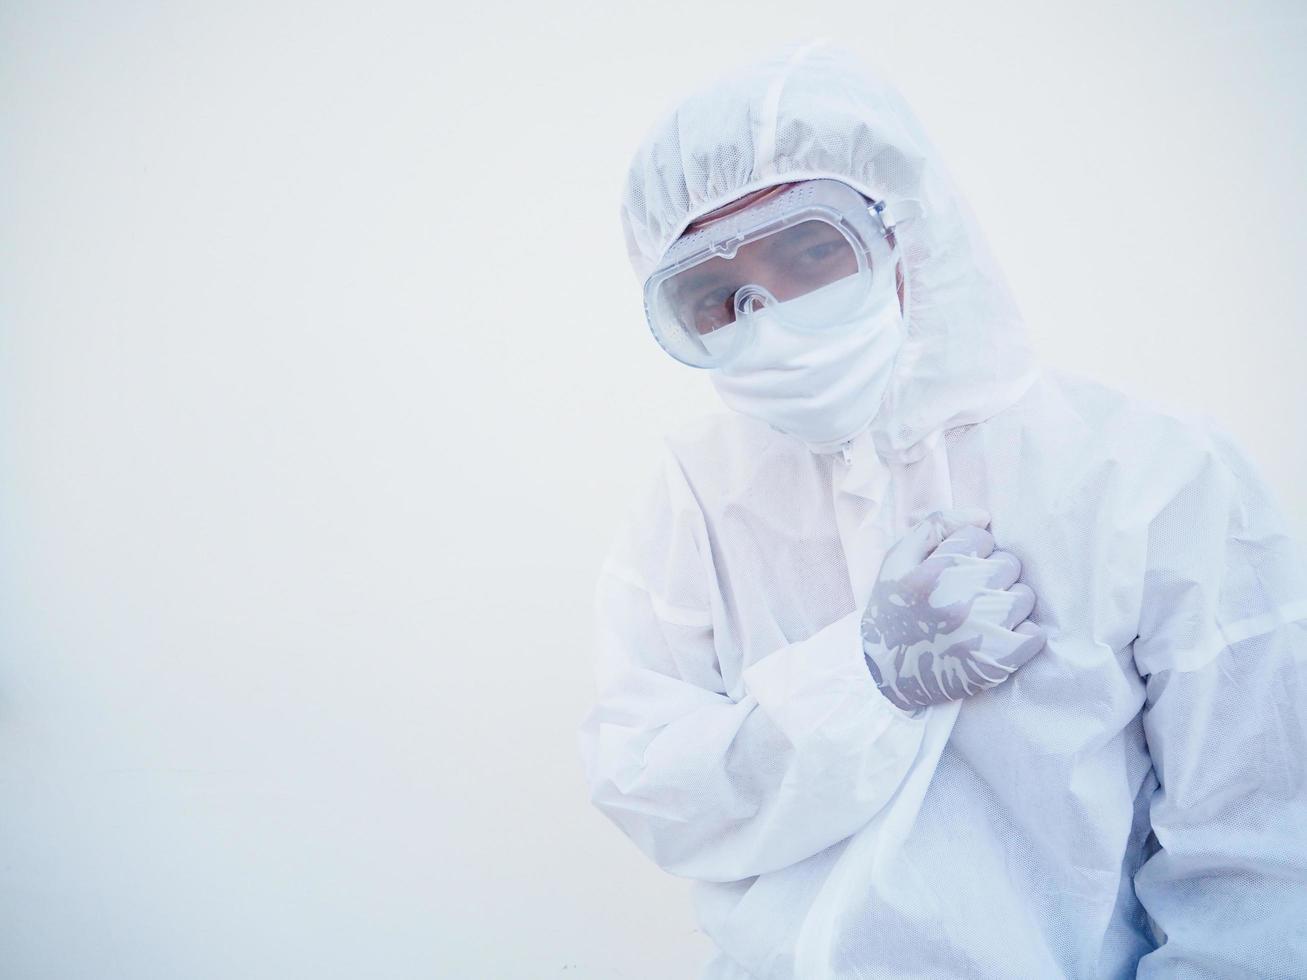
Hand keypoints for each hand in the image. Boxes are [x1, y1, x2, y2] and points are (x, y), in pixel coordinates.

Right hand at [860, 507, 1045, 711]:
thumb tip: (984, 516)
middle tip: (973, 590)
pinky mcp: (997, 662)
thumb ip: (935, 526)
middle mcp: (955, 602)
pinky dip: (1024, 632)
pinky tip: (1002, 633)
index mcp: (929, 574)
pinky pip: (1035, 633)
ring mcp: (979, 633)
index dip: (972, 549)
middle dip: (994, 572)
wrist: (887, 674)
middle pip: (1008, 563)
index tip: (959, 566)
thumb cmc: (893, 608)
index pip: (980, 537)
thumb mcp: (897, 560)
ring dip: (1010, 600)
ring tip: (987, 612)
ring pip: (1024, 596)